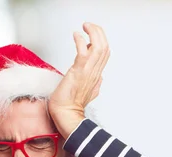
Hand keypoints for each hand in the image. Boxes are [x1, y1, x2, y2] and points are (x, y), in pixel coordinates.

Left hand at [48, 23, 109, 137]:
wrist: (66, 114)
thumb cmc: (71, 105)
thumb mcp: (89, 93)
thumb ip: (95, 84)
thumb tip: (99, 79)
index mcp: (97, 76)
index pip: (105, 54)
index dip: (101, 41)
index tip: (92, 35)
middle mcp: (95, 72)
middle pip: (105, 47)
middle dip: (99, 32)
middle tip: (89, 26)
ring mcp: (88, 72)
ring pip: (99, 47)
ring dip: (93, 33)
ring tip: (85, 26)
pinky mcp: (78, 72)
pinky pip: (84, 52)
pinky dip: (81, 40)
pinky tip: (77, 35)